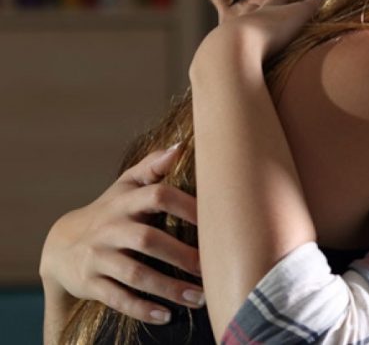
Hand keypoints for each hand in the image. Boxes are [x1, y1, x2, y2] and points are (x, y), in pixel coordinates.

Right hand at [40, 145, 203, 324]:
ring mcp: (98, 257)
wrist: (61, 244)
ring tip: (200, 299)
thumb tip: (182, 146)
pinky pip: (117, 298)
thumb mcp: (126, 187)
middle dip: (182, 255)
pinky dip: (142, 309)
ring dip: (169, 288)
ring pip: (135, 274)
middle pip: (147, 239)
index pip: (157, 195)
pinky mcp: (90, 284)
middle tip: (211, 269)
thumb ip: (153, 168)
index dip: (186, 206)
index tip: (215, 220)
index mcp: (125, 202)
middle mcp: (110, 228)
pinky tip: (167, 315)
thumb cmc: (111, 211)